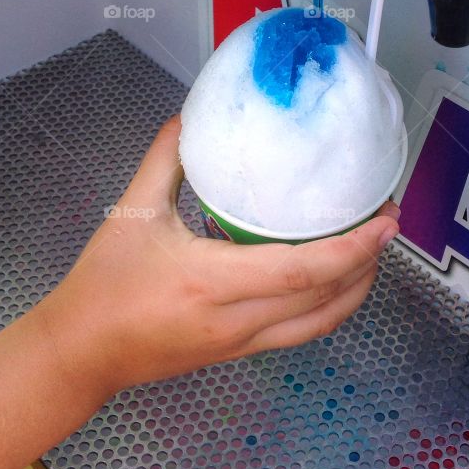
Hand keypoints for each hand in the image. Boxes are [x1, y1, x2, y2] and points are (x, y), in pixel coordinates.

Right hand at [38, 117, 399, 398]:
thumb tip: (191, 115)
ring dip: (356, 288)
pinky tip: (337, 280)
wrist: (80, 353)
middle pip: (324, 299)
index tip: (383, 220)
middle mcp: (236, 320)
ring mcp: (241, 342)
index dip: (350, 248)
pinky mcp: (239, 351)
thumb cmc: (103, 284)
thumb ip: (166, 159)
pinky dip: (330, 306)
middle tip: (388, 220)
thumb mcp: (132, 211)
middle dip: (367, 261)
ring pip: (319, 323)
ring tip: (374, 249)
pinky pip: (300, 332)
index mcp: (212, 281)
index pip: (300, 272)